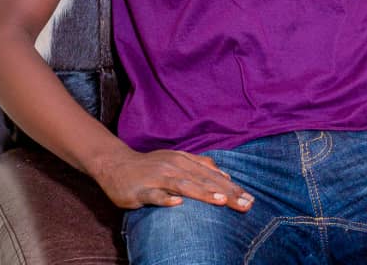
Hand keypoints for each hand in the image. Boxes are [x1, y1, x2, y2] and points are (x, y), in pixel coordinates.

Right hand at [92, 146, 252, 210]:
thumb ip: (201, 166)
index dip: (232, 188)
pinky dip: (166, 199)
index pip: (213, 176)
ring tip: (220, 200)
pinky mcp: (141, 189)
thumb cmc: (151, 166)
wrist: (116, 164)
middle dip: (226, 193)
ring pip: (184, 185)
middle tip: (245, 204)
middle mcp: (175, 167)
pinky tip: (177, 204)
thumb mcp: (178, 161)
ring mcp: (158, 177)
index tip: (250, 199)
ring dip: (203, 192)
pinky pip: (155, 195)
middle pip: (204, 181)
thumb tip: (226, 175)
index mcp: (186, 161)